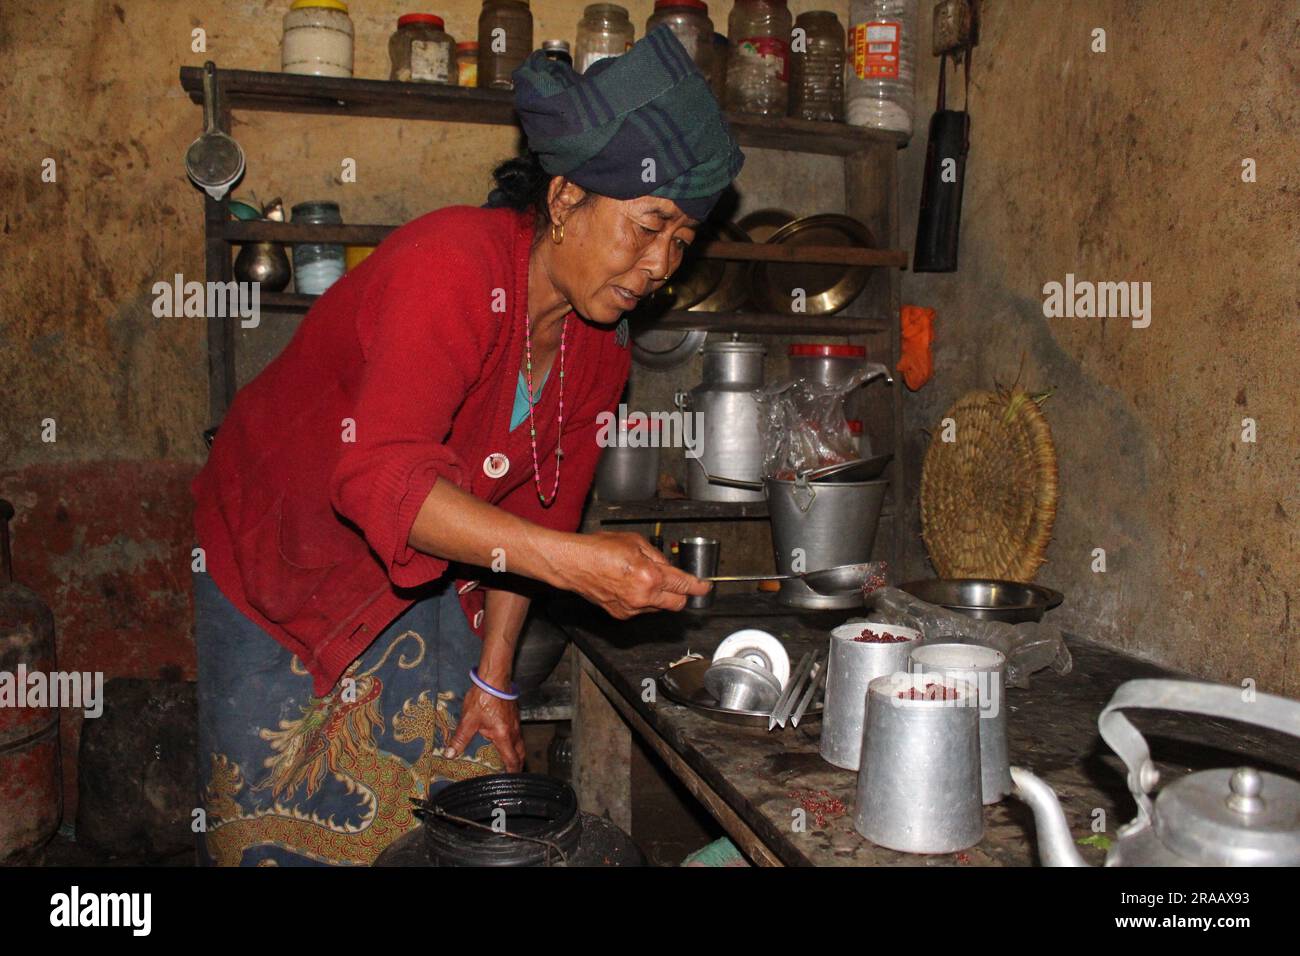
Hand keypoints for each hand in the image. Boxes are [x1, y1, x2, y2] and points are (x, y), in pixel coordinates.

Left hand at [445, 684, 525, 772]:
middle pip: (520, 753)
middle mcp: (513, 731)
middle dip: (517, 764)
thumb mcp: (469, 720)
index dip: (511, 772)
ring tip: (508, 759)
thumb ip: (460, 738)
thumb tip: (450, 754)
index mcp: (504, 736)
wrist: (494, 678)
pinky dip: (513, 741)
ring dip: (516, 752)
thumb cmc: (483, 698)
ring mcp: (515, 722)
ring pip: (520, 742)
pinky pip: (516, 733)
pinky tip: (504, 739)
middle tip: (511, 773)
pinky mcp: (514, 715)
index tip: (510, 781)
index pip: (512, 760)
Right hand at [559, 531, 711, 617]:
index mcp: (650, 576)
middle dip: (681, 595)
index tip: (705, 587)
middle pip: (676, 604)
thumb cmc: (599, 549)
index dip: (698, 587)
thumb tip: (670, 568)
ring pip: (659, 608)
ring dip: (660, 597)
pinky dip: (643, 600)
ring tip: (643, 578)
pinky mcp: (621, 615)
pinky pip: (642, 609)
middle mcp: (643, 597)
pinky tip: (631, 586)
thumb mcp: (635, 542)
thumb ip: (657, 556)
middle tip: (678, 584)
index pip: (683, 585)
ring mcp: (631, 609)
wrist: (573, 564)